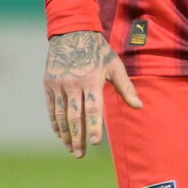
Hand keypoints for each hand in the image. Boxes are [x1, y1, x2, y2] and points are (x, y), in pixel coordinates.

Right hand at [45, 29, 140, 156]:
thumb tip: (139, 106)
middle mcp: (73, 84)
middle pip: (74, 117)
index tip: (95, 142)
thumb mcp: (115, 66)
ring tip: (70, 149)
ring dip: (65, 134)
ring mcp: (59, 85)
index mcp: (92, 80)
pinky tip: (60, 134)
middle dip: (77, 138)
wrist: (71, 33)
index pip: (92, 109)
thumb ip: (126, 88)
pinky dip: (55, 122)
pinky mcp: (48, 84)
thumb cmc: (99, 51)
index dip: (93, 126)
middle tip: (80, 154)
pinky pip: (50, 108)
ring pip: (60, 115)